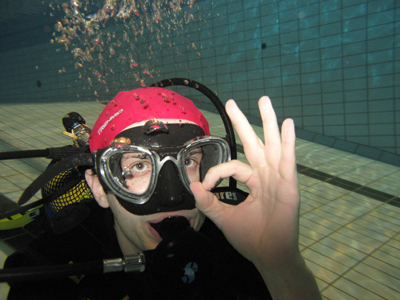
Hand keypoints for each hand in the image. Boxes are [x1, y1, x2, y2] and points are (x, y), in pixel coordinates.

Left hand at [190, 96, 299, 267]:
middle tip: (232, 102)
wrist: (268, 255)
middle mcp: (265, 175)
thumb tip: (192, 185)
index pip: (232, 166)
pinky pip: (287, 160)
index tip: (203, 187)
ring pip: (272, 145)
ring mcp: (278, 179)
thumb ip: (208, 202)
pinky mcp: (289, 186)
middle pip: (253, 143)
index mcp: (253, 181)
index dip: (215, 173)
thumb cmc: (251, 237)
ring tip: (263, 101)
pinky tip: (287, 124)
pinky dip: (288, 142)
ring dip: (268, 122)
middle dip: (243, 122)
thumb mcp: (224, 217)